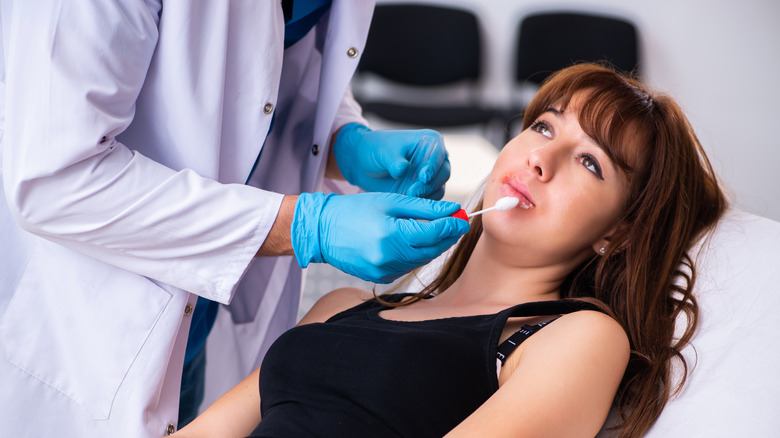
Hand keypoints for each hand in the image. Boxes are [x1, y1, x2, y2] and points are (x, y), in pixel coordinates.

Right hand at [291, 192, 469, 282]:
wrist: (323, 230)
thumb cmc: (355, 210)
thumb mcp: (390, 202)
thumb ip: (424, 208)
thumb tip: (452, 210)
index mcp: (391, 235)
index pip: (434, 233)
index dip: (452, 226)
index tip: (463, 218)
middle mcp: (388, 258)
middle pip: (431, 250)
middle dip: (446, 237)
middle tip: (455, 224)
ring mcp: (384, 271)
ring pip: (421, 260)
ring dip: (431, 247)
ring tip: (433, 230)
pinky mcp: (380, 277)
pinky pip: (407, 267)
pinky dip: (414, 255)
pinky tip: (410, 242)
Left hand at [333, 123, 450, 199]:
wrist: (364, 164)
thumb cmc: (376, 150)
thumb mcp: (383, 152)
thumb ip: (394, 160)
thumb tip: (403, 170)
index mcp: (431, 141)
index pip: (438, 154)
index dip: (433, 166)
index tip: (423, 176)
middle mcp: (436, 158)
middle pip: (443, 172)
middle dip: (430, 184)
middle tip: (413, 192)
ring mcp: (433, 175)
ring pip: (439, 187)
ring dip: (426, 195)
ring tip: (407, 198)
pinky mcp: (426, 190)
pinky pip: (431, 199)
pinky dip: (423, 203)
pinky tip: (409, 205)